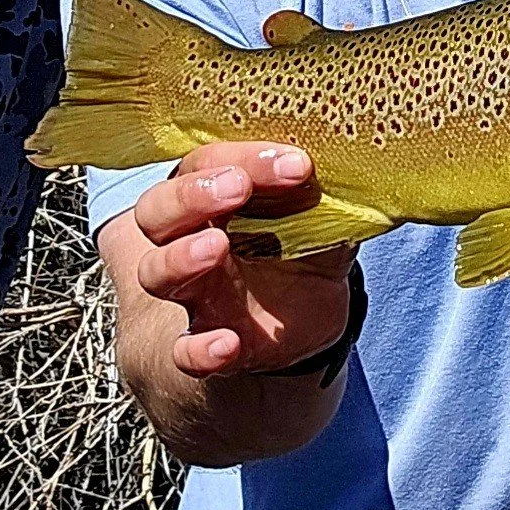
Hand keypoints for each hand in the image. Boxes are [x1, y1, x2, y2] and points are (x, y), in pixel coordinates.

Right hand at [131, 143, 354, 377]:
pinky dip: (199, 349)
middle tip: (238, 188)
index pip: (207, 164)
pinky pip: (185, 351)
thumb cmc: (300, 244)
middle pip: (157, 212)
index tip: (298, 165)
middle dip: (193, 196)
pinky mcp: (209, 340)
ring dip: (180, 258)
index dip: (247, 158)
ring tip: (216, 248)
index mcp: (214, 195)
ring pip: (156, 273)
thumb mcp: (318, 215)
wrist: (306, 314)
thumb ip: (326, 196)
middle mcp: (190, 237)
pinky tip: (225, 344)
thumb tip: (352, 170)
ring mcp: (195, 292)